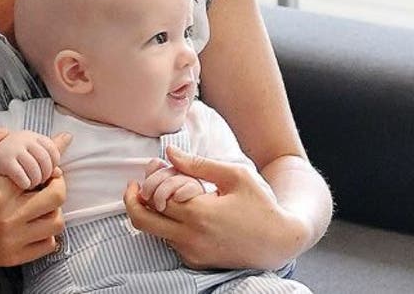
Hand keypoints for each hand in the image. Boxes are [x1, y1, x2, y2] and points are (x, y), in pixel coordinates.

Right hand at [0, 128, 67, 273]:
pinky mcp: (13, 257)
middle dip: (57, 181)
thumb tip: (4, 133)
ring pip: (56, 222)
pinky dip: (49, 231)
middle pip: (55, 197)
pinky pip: (48, 245)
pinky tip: (36, 221)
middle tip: (48, 176)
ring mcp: (12, 242)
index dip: (46, 163)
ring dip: (54, 207)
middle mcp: (8, 219)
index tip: (46, 160)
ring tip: (42, 198)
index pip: (37, 172)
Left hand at [124, 146, 307, 270]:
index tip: (151, 169)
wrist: (280, 241)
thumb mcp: (235, 175)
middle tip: (134, 187)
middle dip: (132, 201)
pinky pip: (170, 243)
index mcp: (199, 213)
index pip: (154, 197)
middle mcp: (191, 237)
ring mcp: (192, 253)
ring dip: (152, 213)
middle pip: (142, 220)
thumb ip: (198, 164)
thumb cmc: (261, 204)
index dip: (148, 181)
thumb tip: (169, 152)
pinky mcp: (196, 262)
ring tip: (166, 195)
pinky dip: (167, 227)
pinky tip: (182, 212)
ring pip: (154, 232)